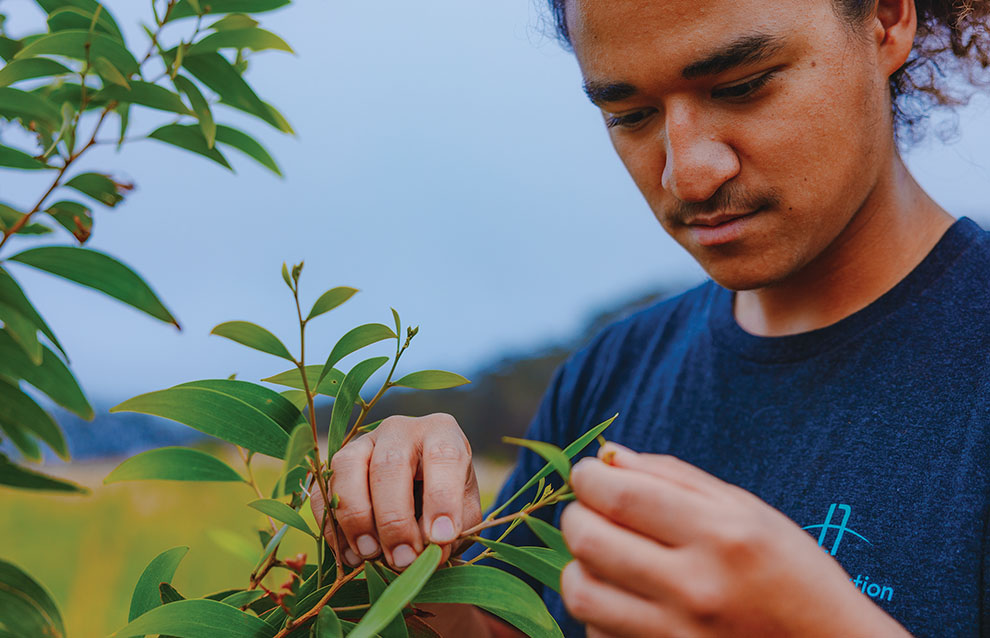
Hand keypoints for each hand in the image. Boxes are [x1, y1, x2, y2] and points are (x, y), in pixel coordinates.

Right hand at [312, 413, 481, 570]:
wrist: (421, 488)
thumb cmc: (448, 499)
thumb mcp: (463, 513)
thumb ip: (452, 531)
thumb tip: (422, 552)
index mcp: (441, 433)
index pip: (443, 456)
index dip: (442, 498)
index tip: (440, 538)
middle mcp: (400, 430)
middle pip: (390, 464)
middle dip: (394, 518)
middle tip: (402, 558)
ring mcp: (363, 442)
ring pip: (348, 467)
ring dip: (356, 517)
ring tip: (370, 554)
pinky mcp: (337, 464)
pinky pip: (324, 490)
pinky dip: (332, 526)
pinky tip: (350, 556)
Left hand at [559, 444, 911, 637]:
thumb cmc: (790, 572)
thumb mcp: (747, 511)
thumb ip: (675, 478)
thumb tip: (609, 456)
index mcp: (721, 536)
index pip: (622, 496)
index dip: (588, 477)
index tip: (587, 473)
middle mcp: (696, 588)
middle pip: (591, 541)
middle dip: (575, 514)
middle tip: (588, 509)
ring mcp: (677, 636)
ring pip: (581, 594)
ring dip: (577, 564)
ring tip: (598, 554)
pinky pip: (597, 634)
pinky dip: (598, 611)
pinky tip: (622, 597)